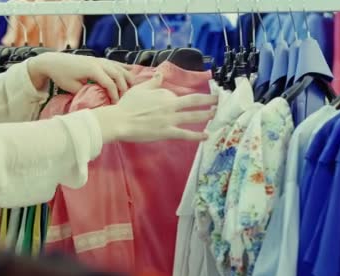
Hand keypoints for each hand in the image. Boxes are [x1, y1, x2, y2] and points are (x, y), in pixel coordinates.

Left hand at [27, 52, 133, 103]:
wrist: (54, 62)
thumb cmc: (61, 75)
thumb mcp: (72, 88)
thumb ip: (86, 92)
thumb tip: (98, 98)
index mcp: (92, 69)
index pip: (109, 83)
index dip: (115, 95)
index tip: (116, 105)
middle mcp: (98, 62)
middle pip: (118, 74)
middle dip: (124, 87)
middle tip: (125, 99)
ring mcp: (99, 60)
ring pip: (119, 67)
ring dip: (127, 77)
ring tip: (132, 89)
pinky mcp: (98, 59)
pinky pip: (115, 63)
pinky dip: (124, 67)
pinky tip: (132, 72)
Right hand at [92, 72, 217, 142]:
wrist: (120, 121)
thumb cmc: (127, 105)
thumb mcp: (139, 89)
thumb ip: (152, 82)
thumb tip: (159, 74)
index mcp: (164, 94)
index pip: (178, 96)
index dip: (186, 99)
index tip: (194, 100)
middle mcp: (170, 105)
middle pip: (194, 101)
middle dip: (209, 100)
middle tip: (219, 99)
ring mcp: (170, 119)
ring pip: (194, 116)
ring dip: (207, 114)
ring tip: (217, 114)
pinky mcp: (167, 132)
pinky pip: (186, 134)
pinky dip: (198, 135)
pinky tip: (207, 136)